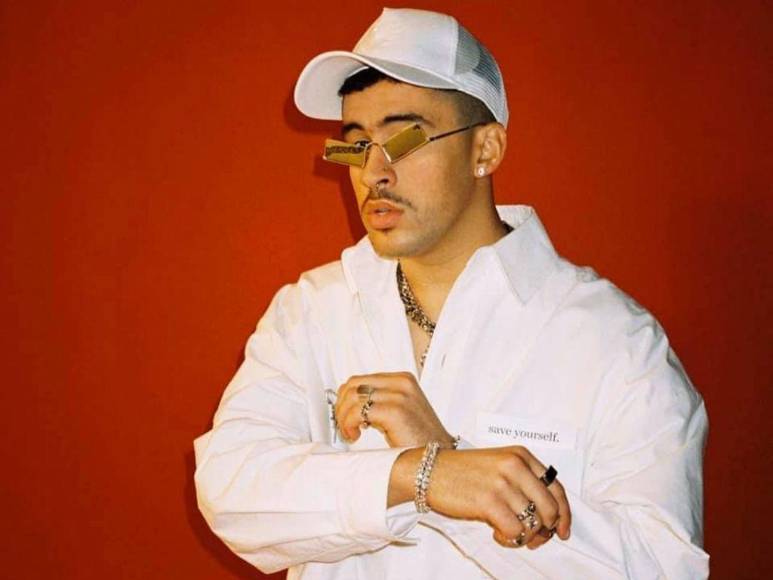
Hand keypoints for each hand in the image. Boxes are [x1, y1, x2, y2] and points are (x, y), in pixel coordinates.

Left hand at [334, 372, 453, 447]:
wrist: (437, 459)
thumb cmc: (419, 441)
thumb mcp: (399, 411)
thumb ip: (379, 401)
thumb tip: (349, 404)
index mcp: (403, 380)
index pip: (360, 380)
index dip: (345, 399)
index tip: (344, 416)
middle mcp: (401, 383)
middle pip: (353, 385)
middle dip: (341, 407)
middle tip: (344, 426)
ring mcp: (399, 396)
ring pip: (352, 397)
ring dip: (343, 418)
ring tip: (350, 433)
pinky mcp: (395, 411)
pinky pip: (358, 412)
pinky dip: (349, 424)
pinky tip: (355, 436)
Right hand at [390, 445, 571, 548]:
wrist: (429, 471)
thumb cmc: (463, 472)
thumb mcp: (499, 465)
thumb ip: (524, 482)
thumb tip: (547, 518)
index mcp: (521, 455)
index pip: (556, 487)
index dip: (564, 514)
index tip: (562, 530)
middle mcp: (515, 466)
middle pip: (550, 508)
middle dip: (546, 530)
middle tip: (534, 539)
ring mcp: (502, 483)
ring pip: (533, 522)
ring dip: (524, 536)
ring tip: (507, 533)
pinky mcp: (489, 501)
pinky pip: (515, 531)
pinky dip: (509, 539)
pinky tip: (497, 533)